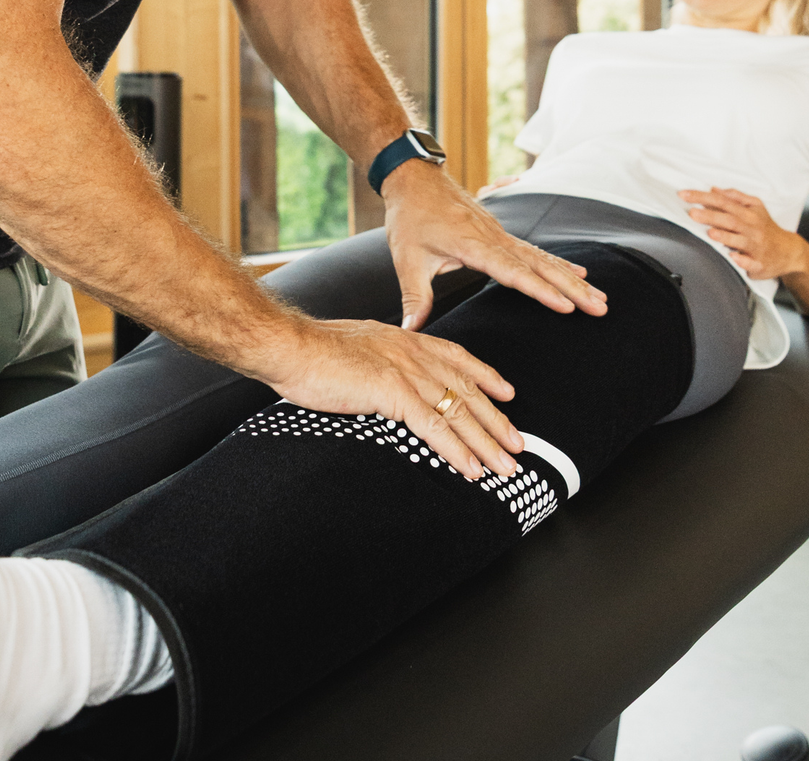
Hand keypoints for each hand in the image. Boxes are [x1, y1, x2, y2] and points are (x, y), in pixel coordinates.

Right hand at [269, 314, 521, 478]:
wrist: (290, 346)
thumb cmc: (312, 352)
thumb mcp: (357, 351)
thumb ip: (379, 364)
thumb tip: (384, 382)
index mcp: (404, 340)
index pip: (457, 357)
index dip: (485, 376)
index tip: (506, 393)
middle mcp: (412, 351)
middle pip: (466, 388)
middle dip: (496, 419)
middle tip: (518, 443)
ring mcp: (404, 370)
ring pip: (457, 410)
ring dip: (485, 442)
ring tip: (507, 466)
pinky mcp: (391, 391)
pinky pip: (433, 426)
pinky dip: (456, 450)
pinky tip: (471, 468)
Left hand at [381, 160, 607, 331]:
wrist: (415, 179)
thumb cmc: (410, 217)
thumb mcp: (407, 258)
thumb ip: (415, 296)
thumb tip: (411, 331)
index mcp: (473, 245)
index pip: (513, 272)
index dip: (541, 291)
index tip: (566, 306)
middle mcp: (493, 238)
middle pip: (539, 266)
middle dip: (572, 288)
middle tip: (600, 307)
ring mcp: (500, 234)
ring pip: (542, 259)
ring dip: (572, 279)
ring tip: (599, 297)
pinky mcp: (500, 233)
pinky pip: (535, 251)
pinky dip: (558, 264)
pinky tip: (579, 274)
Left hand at [678, 187, 805, 280]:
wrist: (790, 251)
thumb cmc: (766, 227)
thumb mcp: (755, 207)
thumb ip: (734, 197)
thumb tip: (713, 189)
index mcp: (748, 213)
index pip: (722, 202)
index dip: (702, 198)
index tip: (683, 195)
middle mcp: (752, 228)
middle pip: (729, 220)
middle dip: (710, 216)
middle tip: (692, 213)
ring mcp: (756, 246)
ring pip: (740, 240)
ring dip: (725, 237)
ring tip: (710, 232)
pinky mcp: (759, 263)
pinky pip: (751, 262)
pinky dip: (742, 260)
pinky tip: (733, 257)